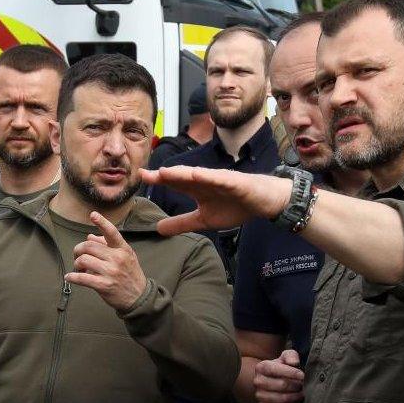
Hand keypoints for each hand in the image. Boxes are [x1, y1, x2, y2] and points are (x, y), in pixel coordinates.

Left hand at [65, 211, 146, 311]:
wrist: (139, 297)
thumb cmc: (130, 274)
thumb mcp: (125, 256)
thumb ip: (108, 245)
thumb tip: (90, 236)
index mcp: (122, 249)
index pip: (112, 232)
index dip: (102, 222)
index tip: (93, 215)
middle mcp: (117, 258)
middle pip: (89, 246)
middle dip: (78, 250)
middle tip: (77, 255)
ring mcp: (110, 272)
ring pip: (84, 260)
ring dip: (76, 263)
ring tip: (78, 267)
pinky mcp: (104, 285)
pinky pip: (82, 278)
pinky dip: (72, 277)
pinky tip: (69, 277)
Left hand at [139, 166, 290, 235]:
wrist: (263, 202)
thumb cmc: (235, 206)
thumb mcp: (204, 220)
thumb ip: (182, 223)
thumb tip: (158, 229)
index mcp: (197, 189)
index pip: (174, 183)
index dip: (158, 180)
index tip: (140, 178)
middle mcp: (205, 181)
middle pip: (182, 176)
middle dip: (164, 175)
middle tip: (145, 174)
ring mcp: (220, 179)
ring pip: (198, 175)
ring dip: (181, 173)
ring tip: (165, 173)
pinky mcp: (235, 182)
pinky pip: (220, 178)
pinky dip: (209, 176)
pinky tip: (197, 174)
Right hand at [253, 350, 303, 402]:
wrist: (273, 382)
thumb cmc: (282, 368)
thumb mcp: (286, 358)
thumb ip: (291, 356)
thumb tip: (294, 362)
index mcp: (261, 367)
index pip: (274, 370)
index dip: (290, 373)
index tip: (302, 375)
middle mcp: (258, 381)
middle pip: (281, 385)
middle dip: (296, 385)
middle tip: (304, 385)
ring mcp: (259, 395)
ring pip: (282, 398)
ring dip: (295, 396)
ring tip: (302, 393)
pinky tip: (296, 401)